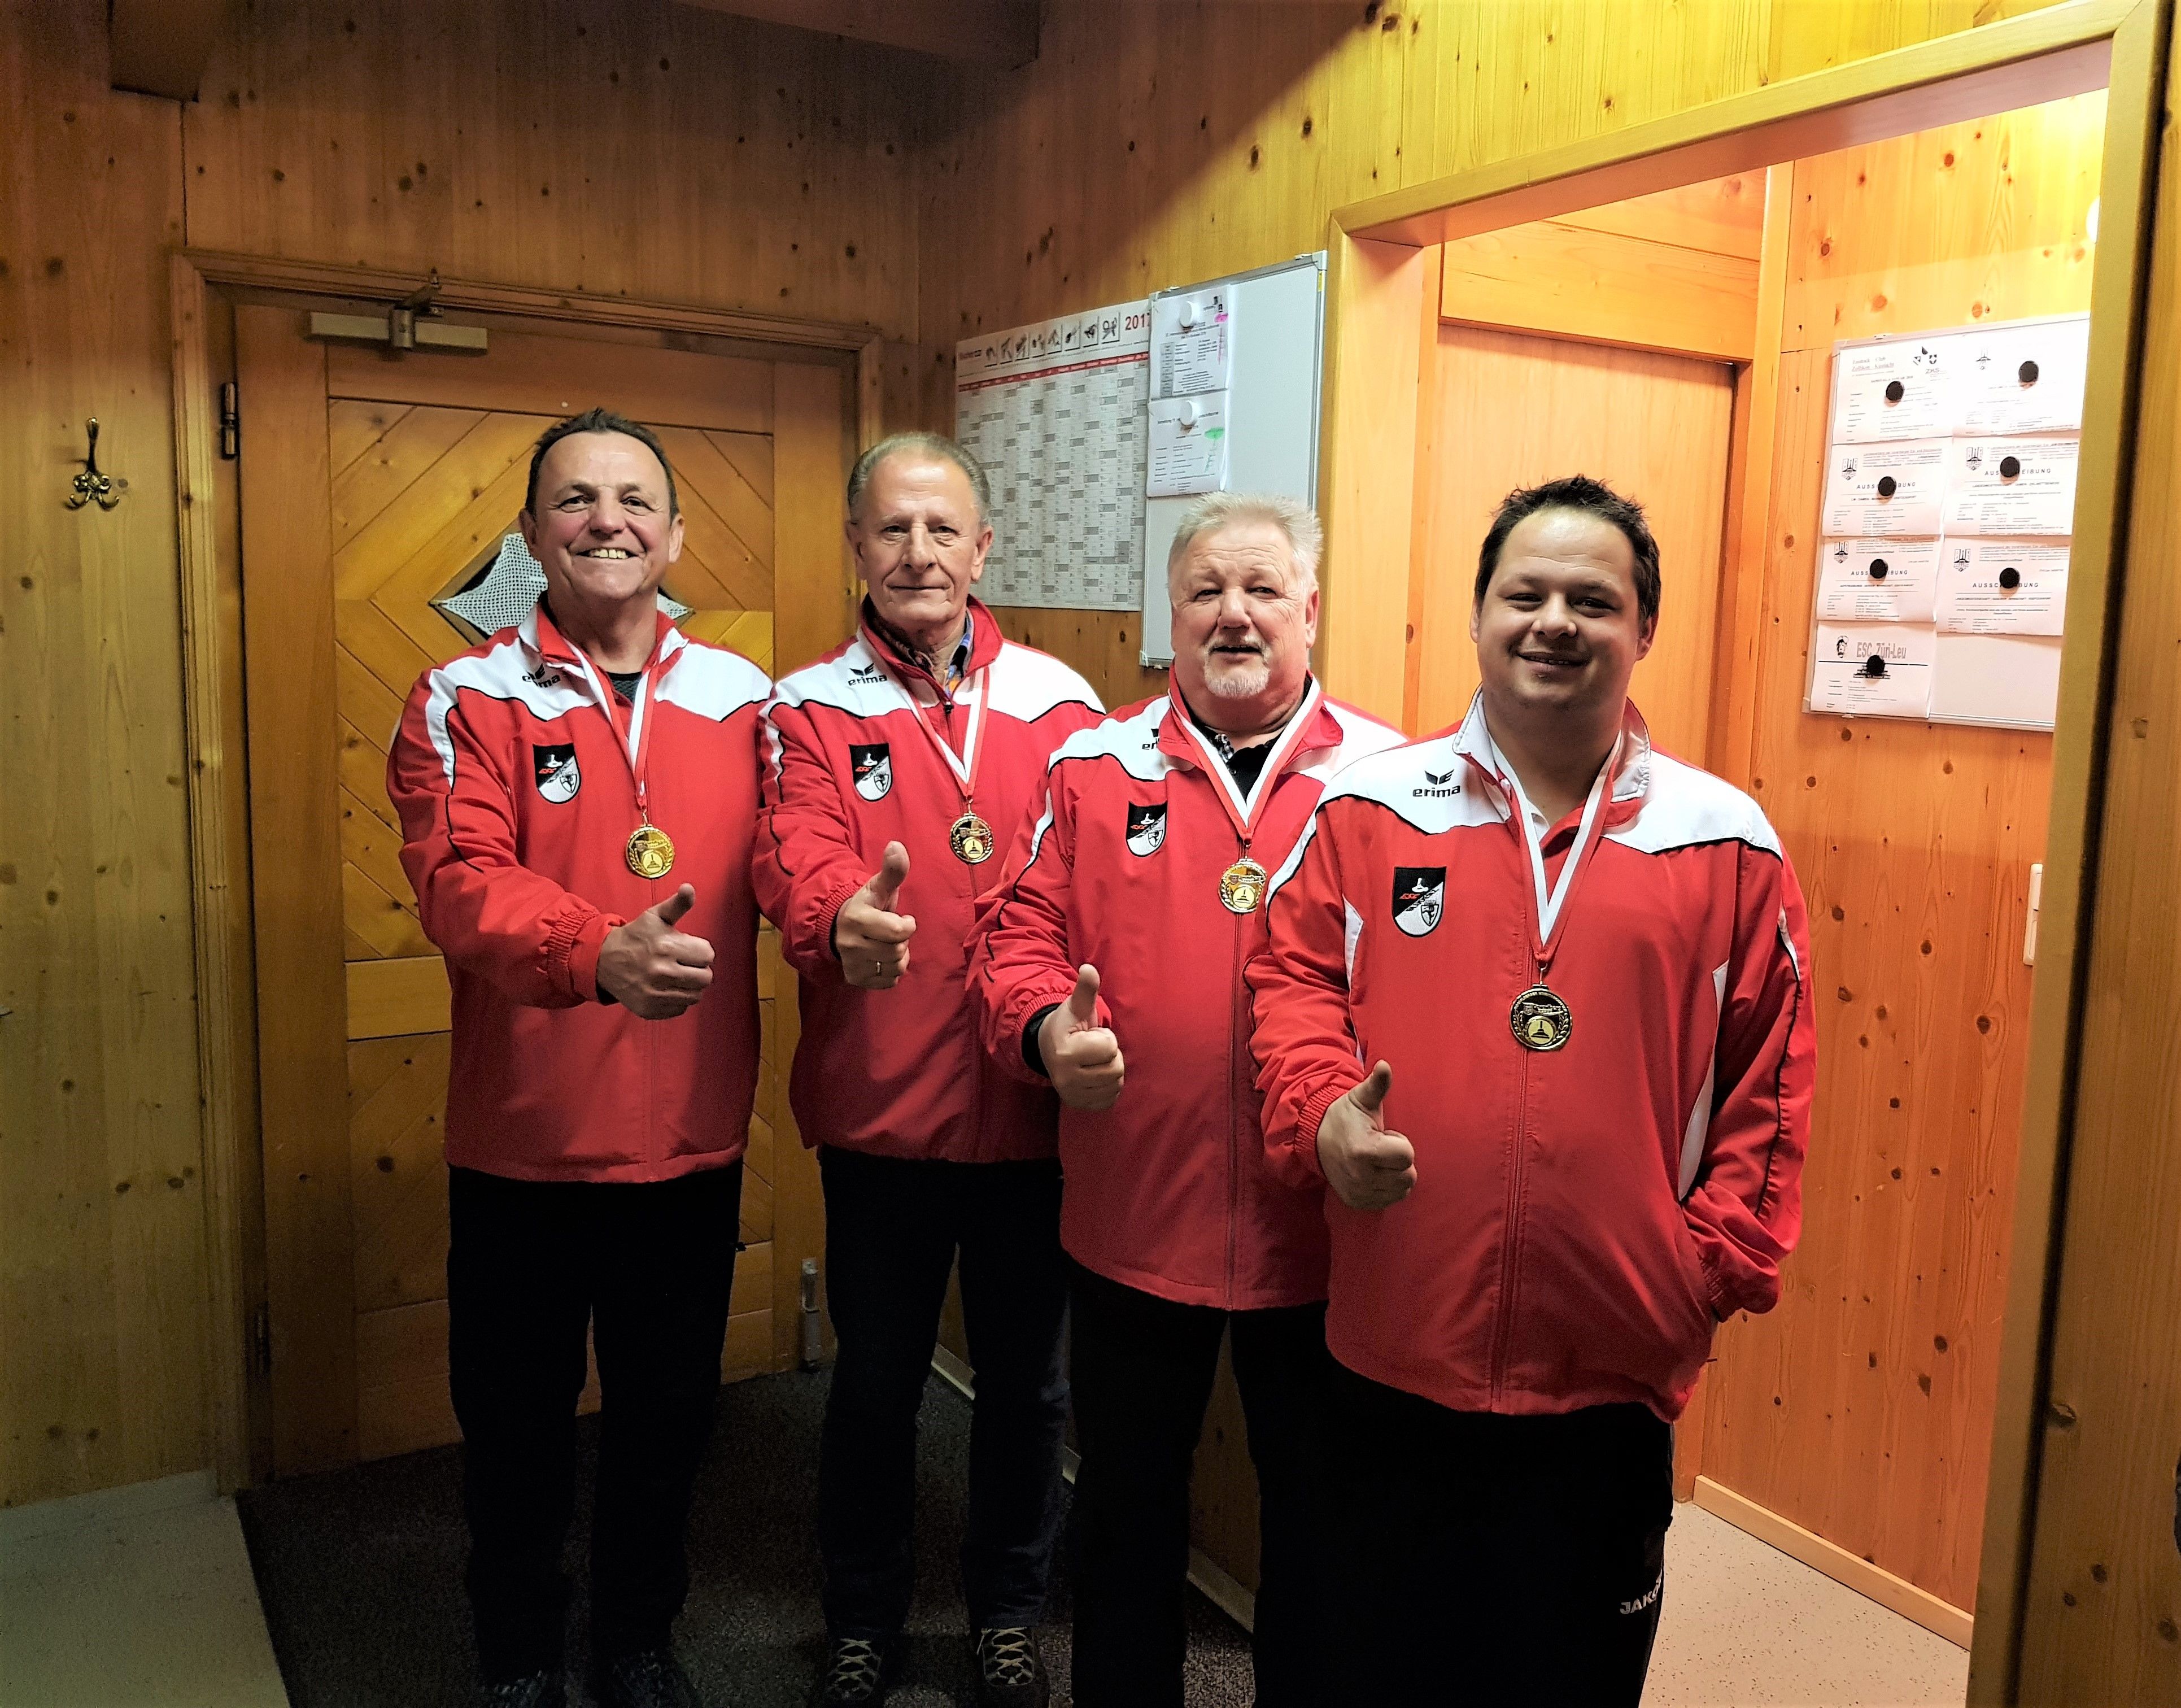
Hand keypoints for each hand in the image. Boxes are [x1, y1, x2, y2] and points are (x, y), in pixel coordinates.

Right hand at [595, 884, 713, 1019]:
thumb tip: (689, 888)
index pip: (707, 955)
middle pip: (705, 978)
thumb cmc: (635, 937)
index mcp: (666, 946)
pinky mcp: (650, 1009)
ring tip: (678, 975)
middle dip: (698, 969)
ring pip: (696, 995)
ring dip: (691, 985)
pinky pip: (681, 1008)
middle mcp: (662, 972)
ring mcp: (655, 994)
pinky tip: (667, 988)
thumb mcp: (655, 916)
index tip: (688, 948)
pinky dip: (678, 999)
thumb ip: (677, 904)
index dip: (700, 950)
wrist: (603, 961)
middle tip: (685, 964)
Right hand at [834, 841, 915, 989]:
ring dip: (898, 956)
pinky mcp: (854, 979)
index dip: (907, 925)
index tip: (901, 918)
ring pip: (895, 968)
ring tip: (885, 943)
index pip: (899, 932)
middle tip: (890, 932)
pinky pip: (889, 982)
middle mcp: (850, 944)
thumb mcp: (879, 887)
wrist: (839, 927)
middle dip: (901, 941)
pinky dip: (891, 972)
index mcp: (856, 918)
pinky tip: (881, 958)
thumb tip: (897, 846)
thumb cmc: (868, 905)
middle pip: (897, 951)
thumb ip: (892, 870)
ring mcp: (851, 964)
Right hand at [1040, 964, 1123, 1110]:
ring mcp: (1072, 1095)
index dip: (1105, 1037)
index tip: (1090, 1035)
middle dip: (1110, 1055)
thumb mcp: (1076, 1006)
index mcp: (1067, 1052)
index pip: (1110, 1047)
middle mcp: (1066, 1079)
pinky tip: (1095, 1076)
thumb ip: (1085, 989)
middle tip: (1094, 1049)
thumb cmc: (1068, 1025)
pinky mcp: (1079, 1105)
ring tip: (1094, 1061)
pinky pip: (1111, 1100)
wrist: (1049, 1049)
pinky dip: (1108, 1087)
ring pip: (1116, 1085)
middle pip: (1116, 1069)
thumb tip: (1088, 968)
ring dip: (1111, 1071)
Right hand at [1316, 1061, 1415, 1210]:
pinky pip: (1391, 1200)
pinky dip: (1388, 1187)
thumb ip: (1377, 1084)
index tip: (1383, 1135)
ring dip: (1395, 1175)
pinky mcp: (1358, 1202)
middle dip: (1399, 1160)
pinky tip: (1374, 1173)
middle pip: (1408, 1176)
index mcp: (1364, 1151)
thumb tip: (1384, 1065)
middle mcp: (1361, 1177)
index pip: (1407, 1156)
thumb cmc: (1346, 1117)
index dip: (1399, 1143)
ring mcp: (1359, 1193)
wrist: (1316, 1139)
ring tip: (1377, 1160)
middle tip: (1380, 1148)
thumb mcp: (1360, 1098)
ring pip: (1402, 1190)